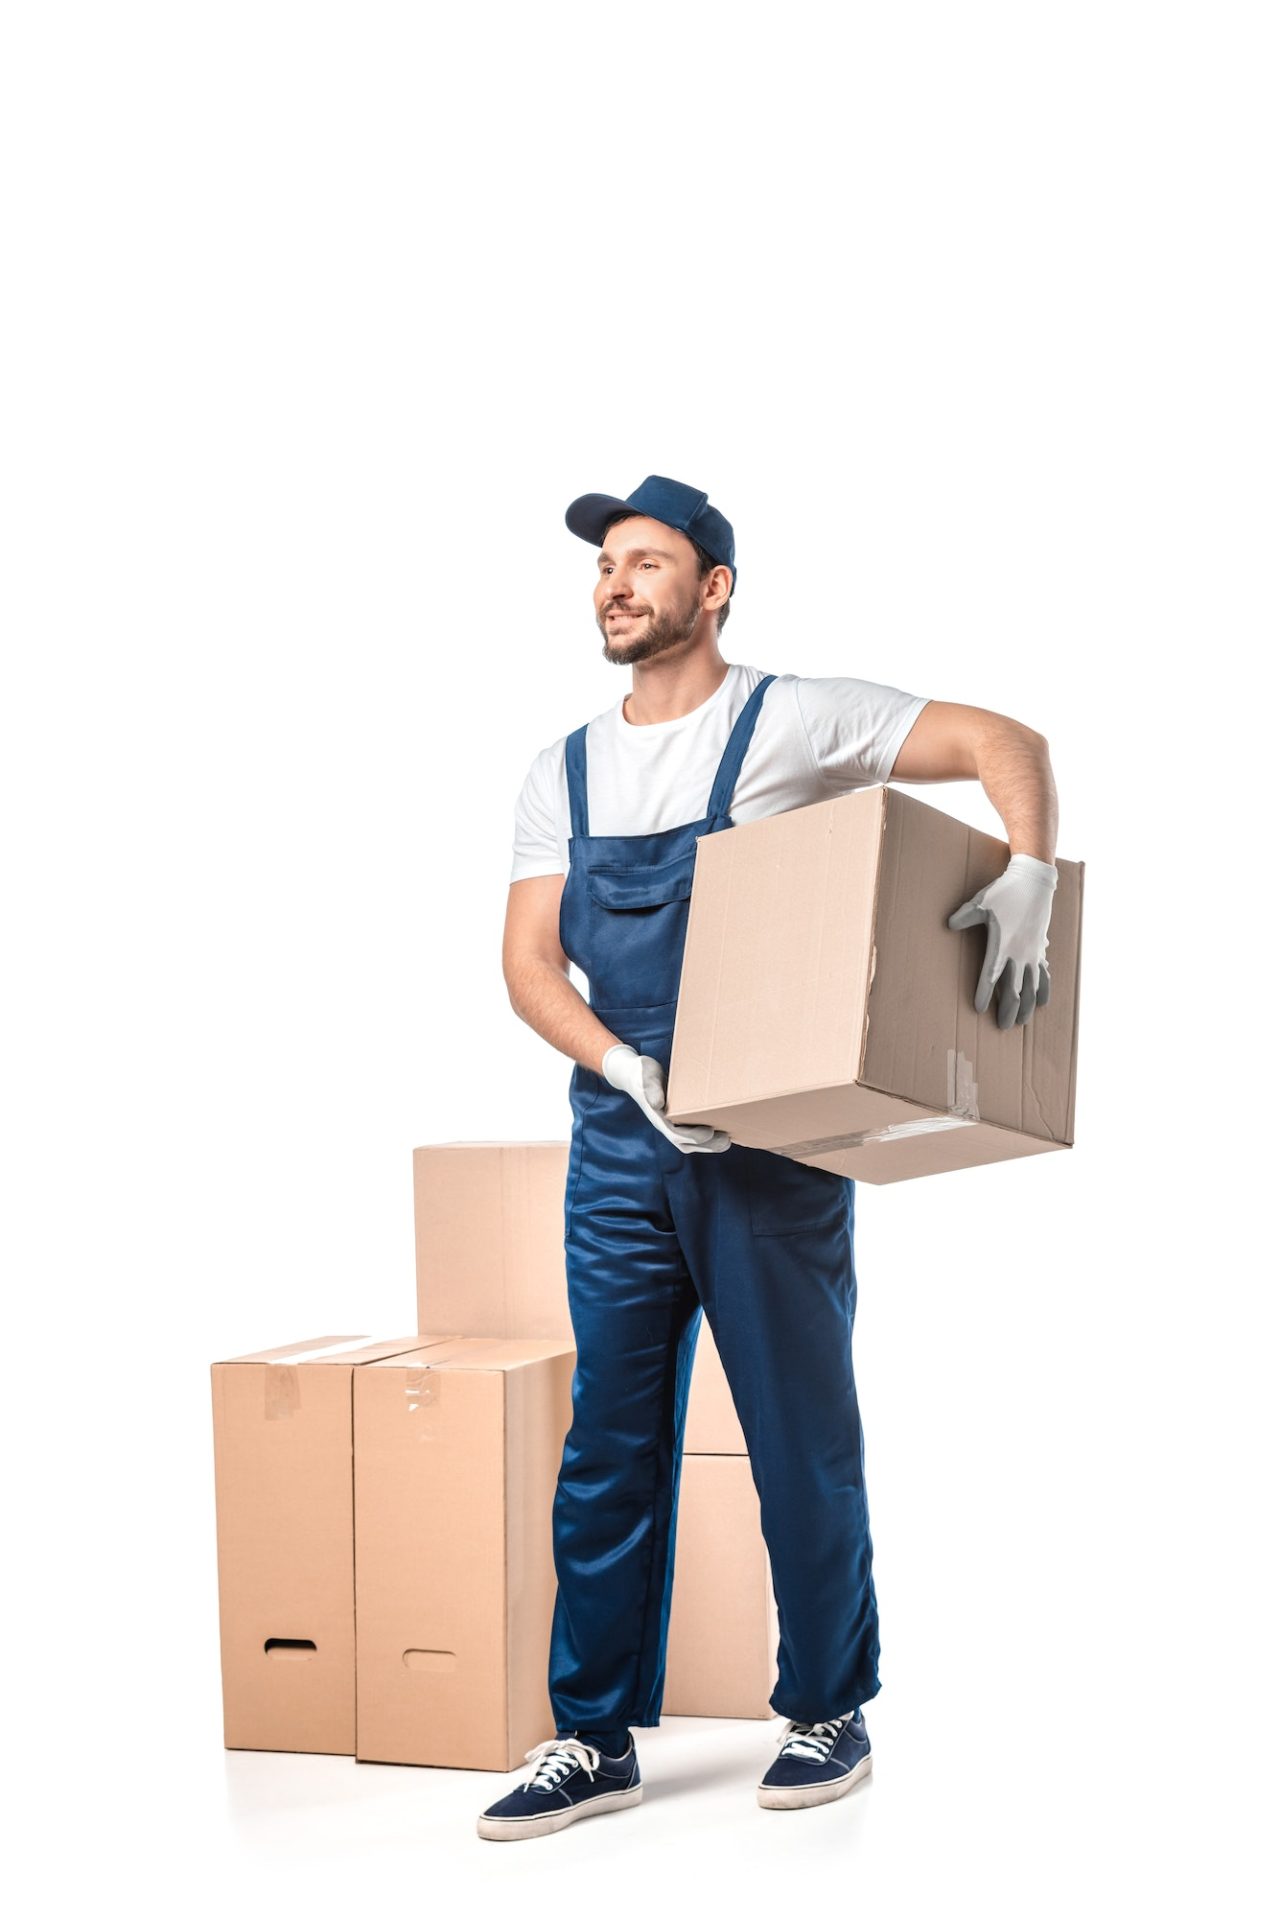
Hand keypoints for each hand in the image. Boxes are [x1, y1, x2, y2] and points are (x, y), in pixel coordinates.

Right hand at [601, 1044, 732, 1153]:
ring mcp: (672, 1123)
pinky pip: (694, 1131)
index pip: (676, 1134)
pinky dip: (708, 1135)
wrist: (634, 1074)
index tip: (709, 1132)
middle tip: (726, 1140)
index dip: (693, 1136)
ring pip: (692, 1141)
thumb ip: (651, 1089)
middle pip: (687, 1143)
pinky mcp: (679, 1118)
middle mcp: (666, 1124)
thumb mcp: (646, 1076)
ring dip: (710, 1144)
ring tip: (728, 1139)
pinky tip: (722, 1129)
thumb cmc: (642, 1073)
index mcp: (658, 1117)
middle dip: (707, 1145)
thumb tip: (657, 1105)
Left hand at [947, 853, 1057, 1030]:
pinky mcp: (1041, 949)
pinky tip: (1043, 1002)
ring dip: (1029, 1007)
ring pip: (1032, 988)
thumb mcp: (980, 903)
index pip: (991, 977)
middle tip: (1002, 1026)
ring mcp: (1033, 953)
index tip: (980, 1009)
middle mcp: (1019, 954)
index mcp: (1002, 946)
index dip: (986, 994)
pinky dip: (1044, 990)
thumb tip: (948, 925)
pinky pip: (1044, 975)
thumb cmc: (1004, 893)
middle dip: (1009, 1010)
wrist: (1034, 882)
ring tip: (1022, 1023)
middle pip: (1016, 990)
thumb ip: (963, 917)